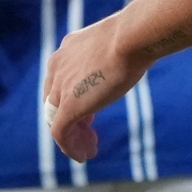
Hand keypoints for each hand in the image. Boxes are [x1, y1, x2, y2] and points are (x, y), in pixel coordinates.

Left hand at [43, 12, 147, 161]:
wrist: (132, 37)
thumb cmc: (135, 35)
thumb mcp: (118, 41)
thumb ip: (114, 51)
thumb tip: (134, 50)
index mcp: (68, 48)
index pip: (61, 80)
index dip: (73, 97)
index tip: (91, 111)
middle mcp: (58, 66)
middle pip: (55, 101)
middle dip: (71, 119)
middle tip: (89, 131)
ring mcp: (61, 87)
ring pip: (56, 120)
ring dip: (72, 137)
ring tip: (87, 150)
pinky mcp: (69, 106)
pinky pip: (61, 134)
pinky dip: (70, 147)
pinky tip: (83, 156)